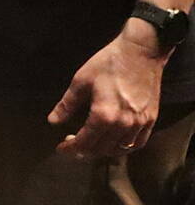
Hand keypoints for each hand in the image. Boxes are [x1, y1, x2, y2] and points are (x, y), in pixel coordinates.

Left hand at [50, 25, 167, 156]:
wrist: (141, 53)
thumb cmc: (108, 64)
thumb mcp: (80, 81)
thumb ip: (67, 105)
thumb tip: (53, 121)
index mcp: (104, 116)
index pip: (85, 141)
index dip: (70, 148)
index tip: (60, 148)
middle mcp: (123, 124)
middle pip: (102, 149)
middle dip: (84, 150)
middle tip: (72, 144)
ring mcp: (139, 123)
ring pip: (120, 149)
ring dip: (103, 151)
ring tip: (91, 145)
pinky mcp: (151, 119)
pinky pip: (138, 143)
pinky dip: (124, 148)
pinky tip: (115, 144)